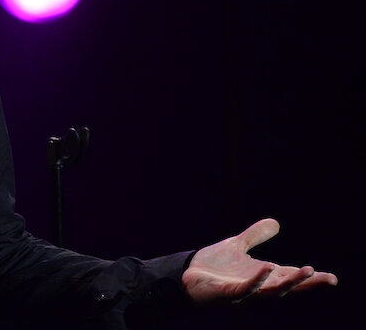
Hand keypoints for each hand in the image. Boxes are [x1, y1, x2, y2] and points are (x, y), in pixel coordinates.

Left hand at [182, 218, 337, 302]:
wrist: (185, 274)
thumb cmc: (213, 266)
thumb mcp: (237, 245)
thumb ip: (255, 235)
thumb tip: (276, 223)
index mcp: (261, 275)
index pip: (289, 276)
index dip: (309, 278)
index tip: (331, 278)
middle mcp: (256, 285)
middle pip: (286, 286)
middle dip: (306, 283)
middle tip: (328, 279)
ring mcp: (243, 291)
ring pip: (272, 291)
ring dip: (290, 283)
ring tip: (307, 271)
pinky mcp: (228, 293)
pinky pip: (246, 288)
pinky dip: (258, 280)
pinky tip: (268, 268)